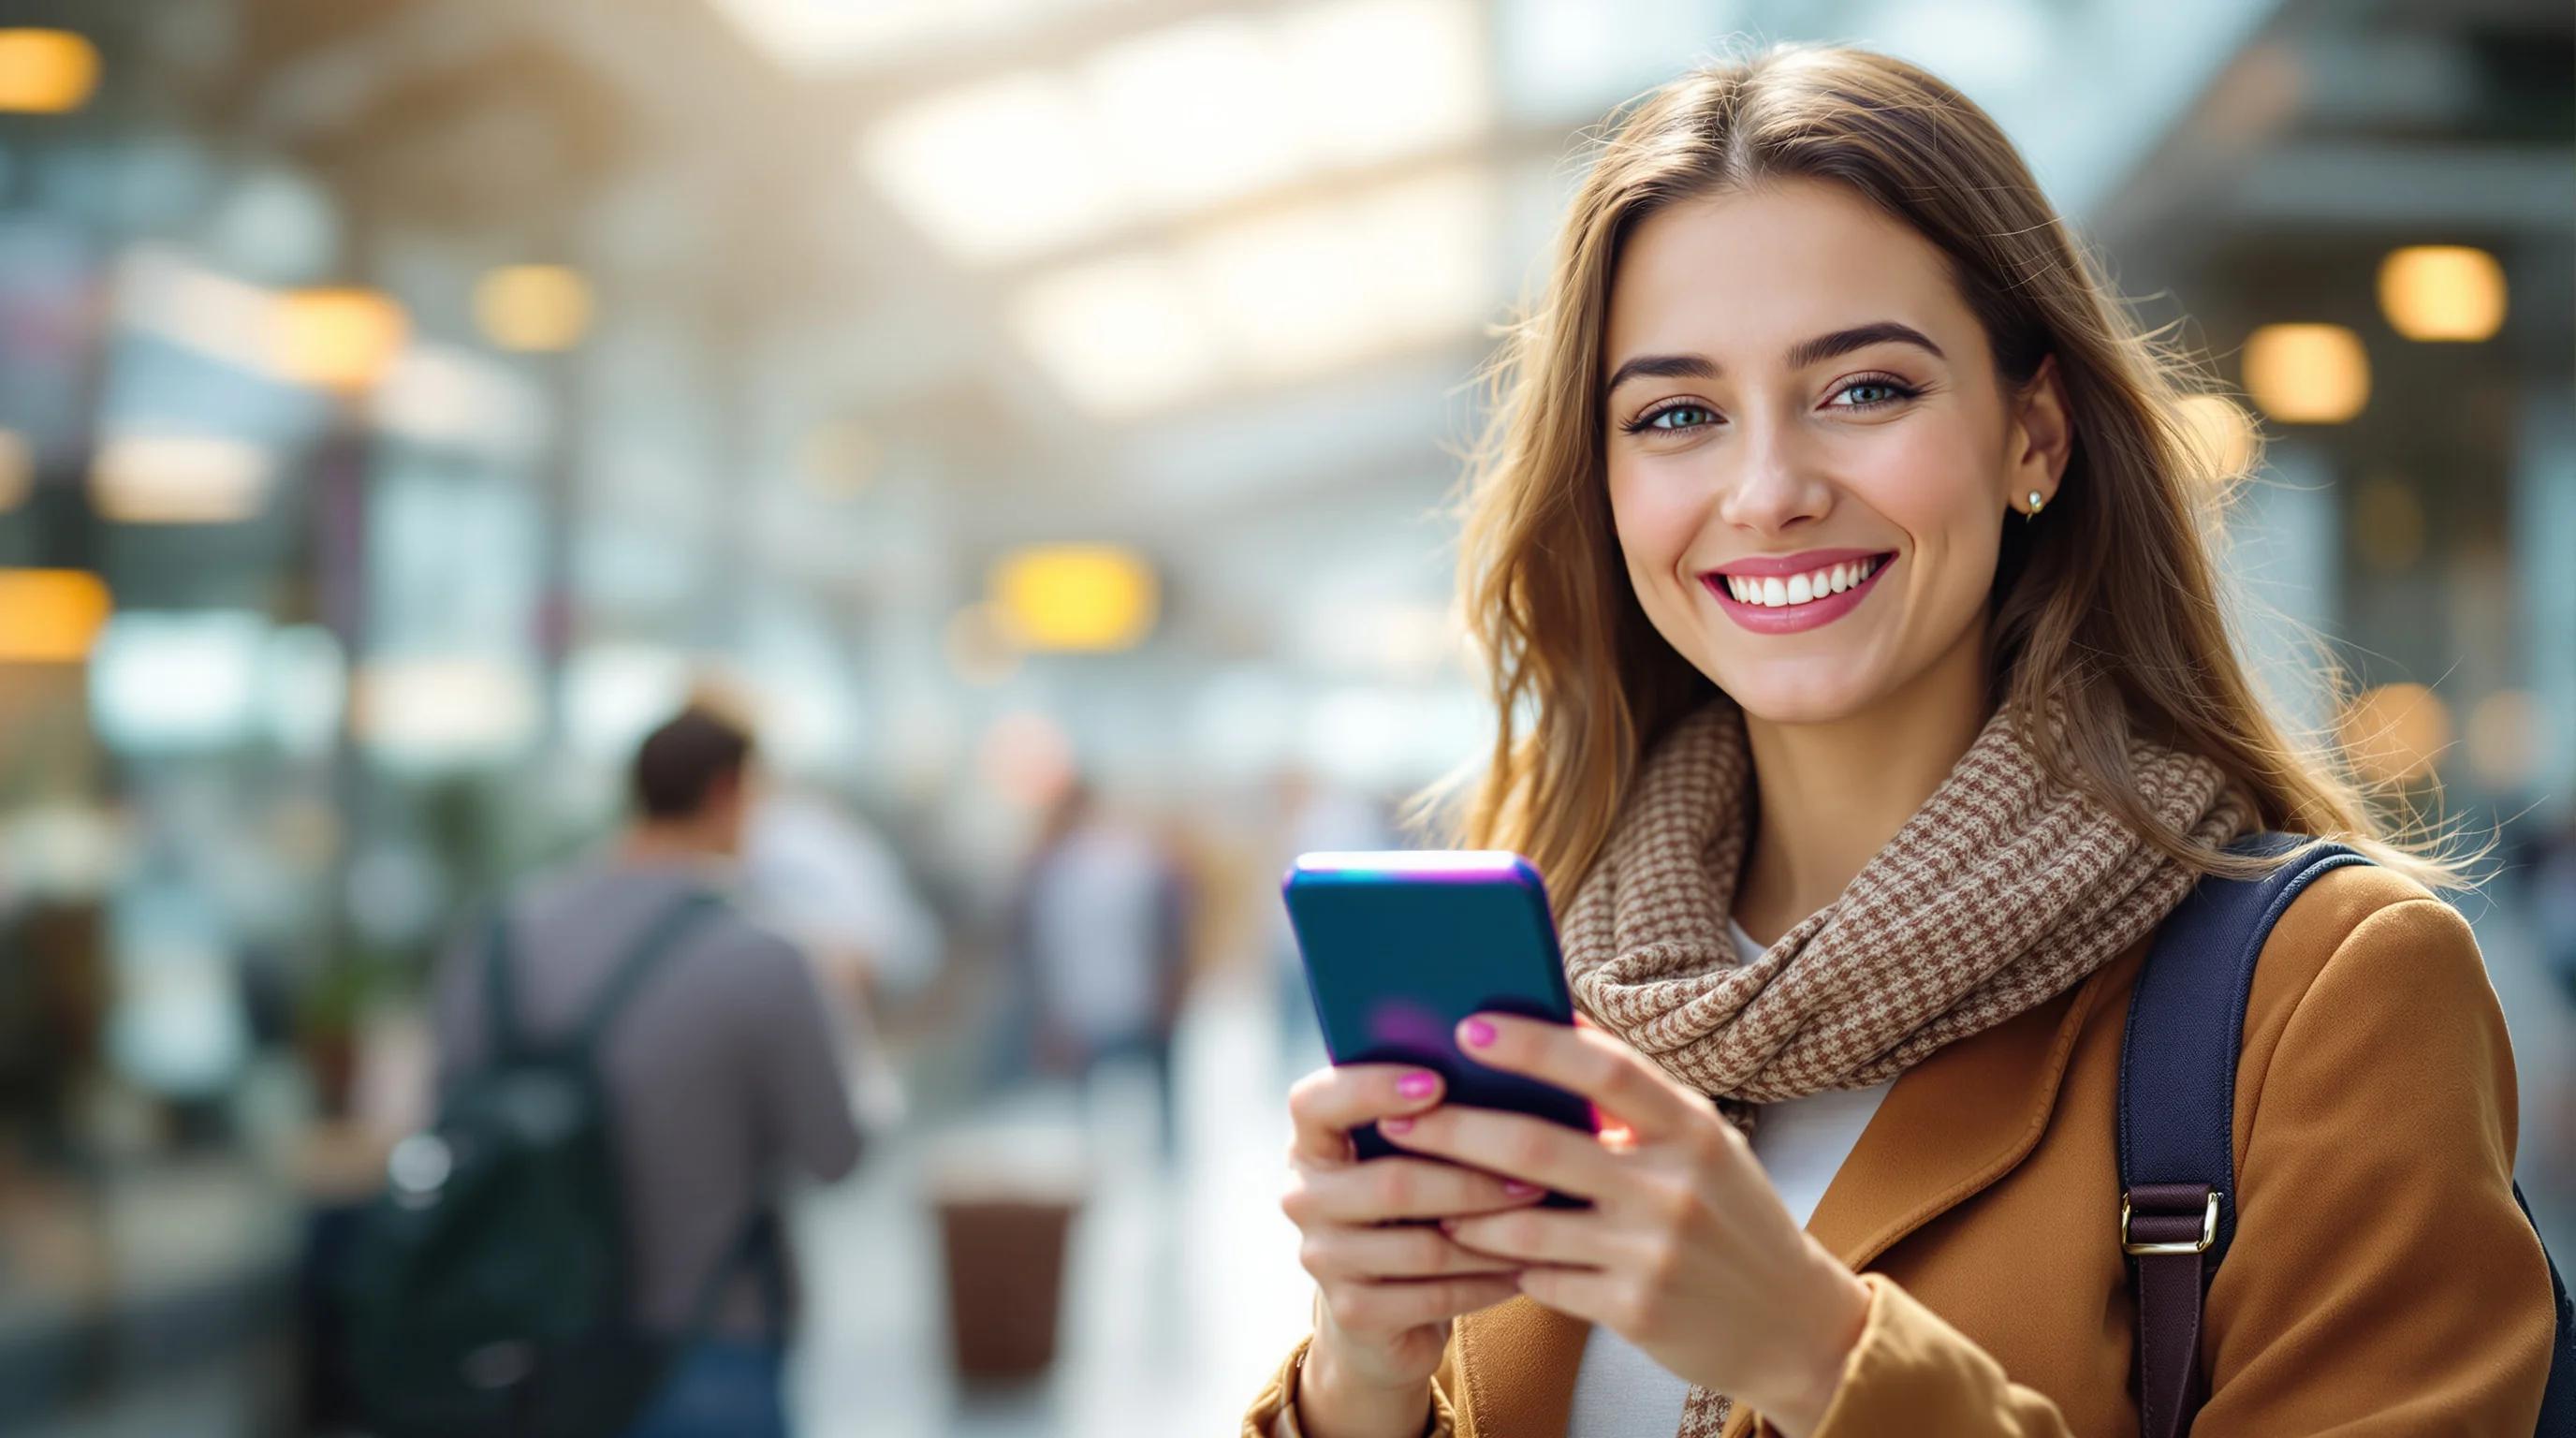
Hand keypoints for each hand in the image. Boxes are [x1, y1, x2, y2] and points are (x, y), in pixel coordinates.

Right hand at [1281, 1062, 1548, 1429]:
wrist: (1385, 1310)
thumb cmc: (1411, 1207)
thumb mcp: (1404, 1156)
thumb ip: (1429, 1117)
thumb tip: (1505, 1068)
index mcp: (1311, 1143)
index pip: (1314, 1102)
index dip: (1370, 1088)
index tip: (1439, 1082)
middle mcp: (1303, 1197)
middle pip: (1390, 1183)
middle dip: (1471, 1178)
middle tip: (1531, 1172)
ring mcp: (1322, 1259)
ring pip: (1422, 1245)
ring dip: (1490, 1234)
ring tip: (1542, 1222)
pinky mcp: (1352, 1312)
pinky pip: (1434, 1295)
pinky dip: (1486, 1282)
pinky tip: (1525, 1269)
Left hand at [1382, 1015, 1871, 1435]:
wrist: (1794, 1325)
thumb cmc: (1729, 1216)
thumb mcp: (1702, 1147)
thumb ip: (1633, 1105)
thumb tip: (1549, 1029)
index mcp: (1691, 1128)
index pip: (1603, 1069)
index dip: (1532, 1044)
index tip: (1469, 1026)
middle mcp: (1674, 1186)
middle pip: (1537, 1148)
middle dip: (1455, 1131)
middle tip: (1398, 1120)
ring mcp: (1653, 1253)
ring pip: (1524, 1224)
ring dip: (1462, 1209)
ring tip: (1422, 1195)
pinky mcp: (1635, 1312)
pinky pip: (1542, 1280)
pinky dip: (1506, 1263)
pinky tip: (1479, 1250)